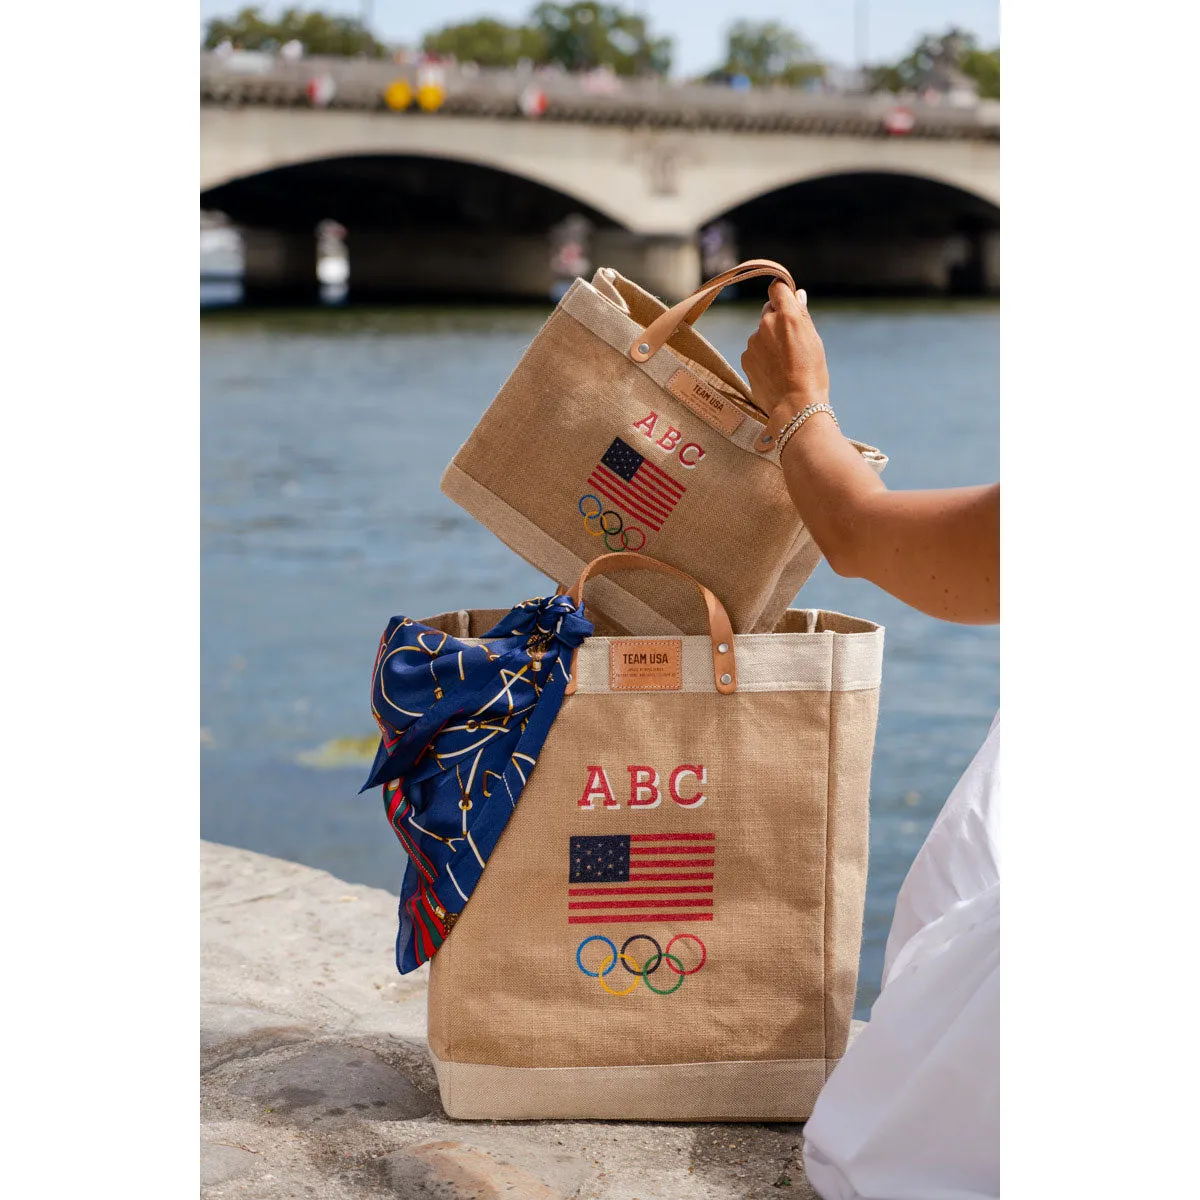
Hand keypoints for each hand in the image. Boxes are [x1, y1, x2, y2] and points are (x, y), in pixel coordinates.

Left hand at [741, 281, 829, 418]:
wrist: (795, 405)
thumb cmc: (811, 373)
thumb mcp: (814, 340)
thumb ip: (802, 314)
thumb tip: (797, 295)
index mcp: (787, 315)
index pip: (777, 287)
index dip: (782, 293)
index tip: (787, 302)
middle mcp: (766, 324)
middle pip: (769, 311)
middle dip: (778, 320)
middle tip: (792, 343)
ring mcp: (753, 341)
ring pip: (761, 333)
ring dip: (770, 342)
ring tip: (784, 363)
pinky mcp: (745, 357)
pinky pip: (754, 351)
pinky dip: (762, 357)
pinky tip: (774, 372)